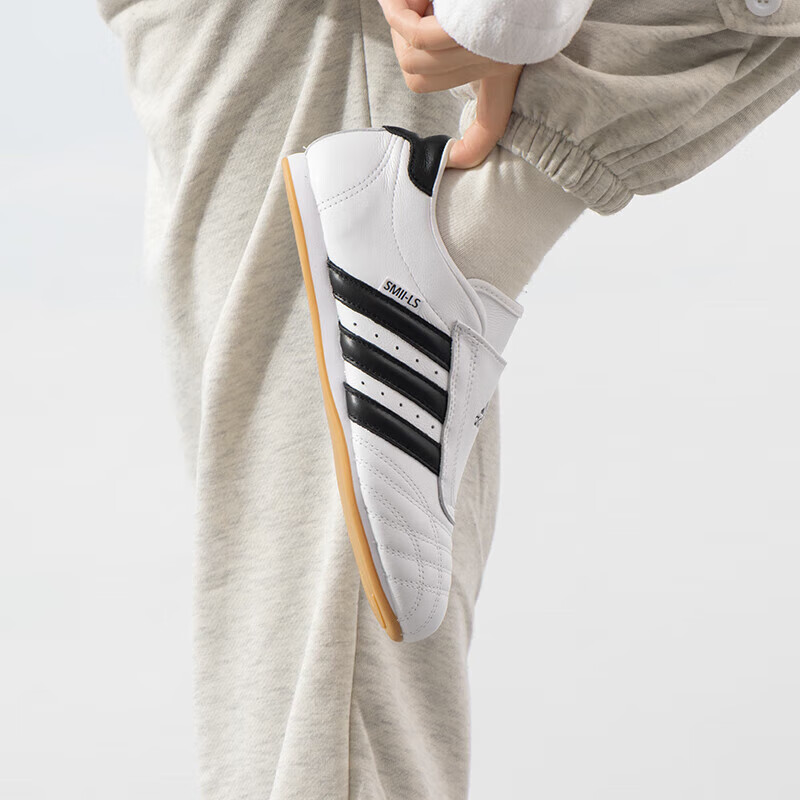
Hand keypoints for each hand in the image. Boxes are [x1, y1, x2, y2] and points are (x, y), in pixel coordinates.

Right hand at [378, 0, 522, 168]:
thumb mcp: (464, 24)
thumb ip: (437, 32)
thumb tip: (425, 67)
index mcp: (504, 64)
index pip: (491, 123)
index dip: (473, 147)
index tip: (456, 163)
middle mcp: (499, 63)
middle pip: (418, 79)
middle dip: (407, 41)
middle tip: (423, 7)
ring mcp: (485, 49)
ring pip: (413, 59)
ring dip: (406, 22)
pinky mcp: (466, 32)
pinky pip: (416, 37)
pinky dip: (402, 13)